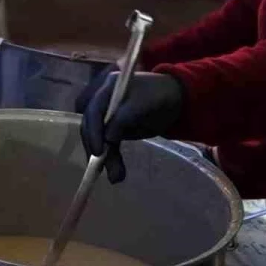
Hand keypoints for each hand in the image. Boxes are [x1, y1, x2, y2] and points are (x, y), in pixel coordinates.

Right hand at [75, 68, 184, 183]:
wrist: (174, 98)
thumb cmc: (159, 96)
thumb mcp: (144, 104)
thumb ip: (124, 118)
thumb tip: (107, 139)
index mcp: (107, 88)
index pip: (93, 110)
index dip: (93, 131)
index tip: (98, 152)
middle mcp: (101, 100)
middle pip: (91, 126)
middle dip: (96, 148)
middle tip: (101, 170)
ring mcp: (105, 114)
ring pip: (97, 137)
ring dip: (104, 158)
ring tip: (114, 177)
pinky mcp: (111, 127)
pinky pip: (106, 143)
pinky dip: (110, 157)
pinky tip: (115, 172)